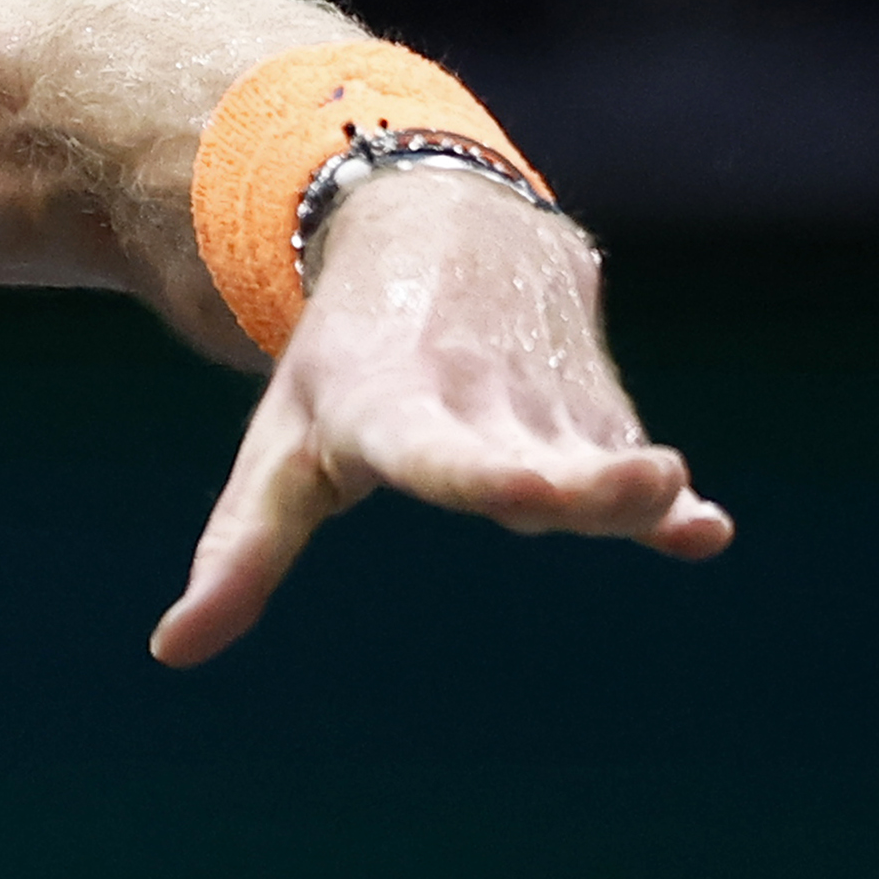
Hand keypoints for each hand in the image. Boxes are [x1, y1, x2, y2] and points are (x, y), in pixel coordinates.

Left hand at [152, 167, 732, 665]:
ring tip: (665, 492)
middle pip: (539, 462)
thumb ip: (240, 552)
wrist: (434, 226)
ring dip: (628, 489)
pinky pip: (632, 459)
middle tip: (635, 481)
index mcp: (390, 414)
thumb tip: (172, 652)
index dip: (482, 469)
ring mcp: (547, 398)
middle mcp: (479, 401)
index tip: (525, 484)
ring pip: (594, 466)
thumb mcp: (279, 446)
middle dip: (586, 479)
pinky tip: (706, 529)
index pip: (437, 451)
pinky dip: (667, 503)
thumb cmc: (339, 363)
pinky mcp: (599, 404)